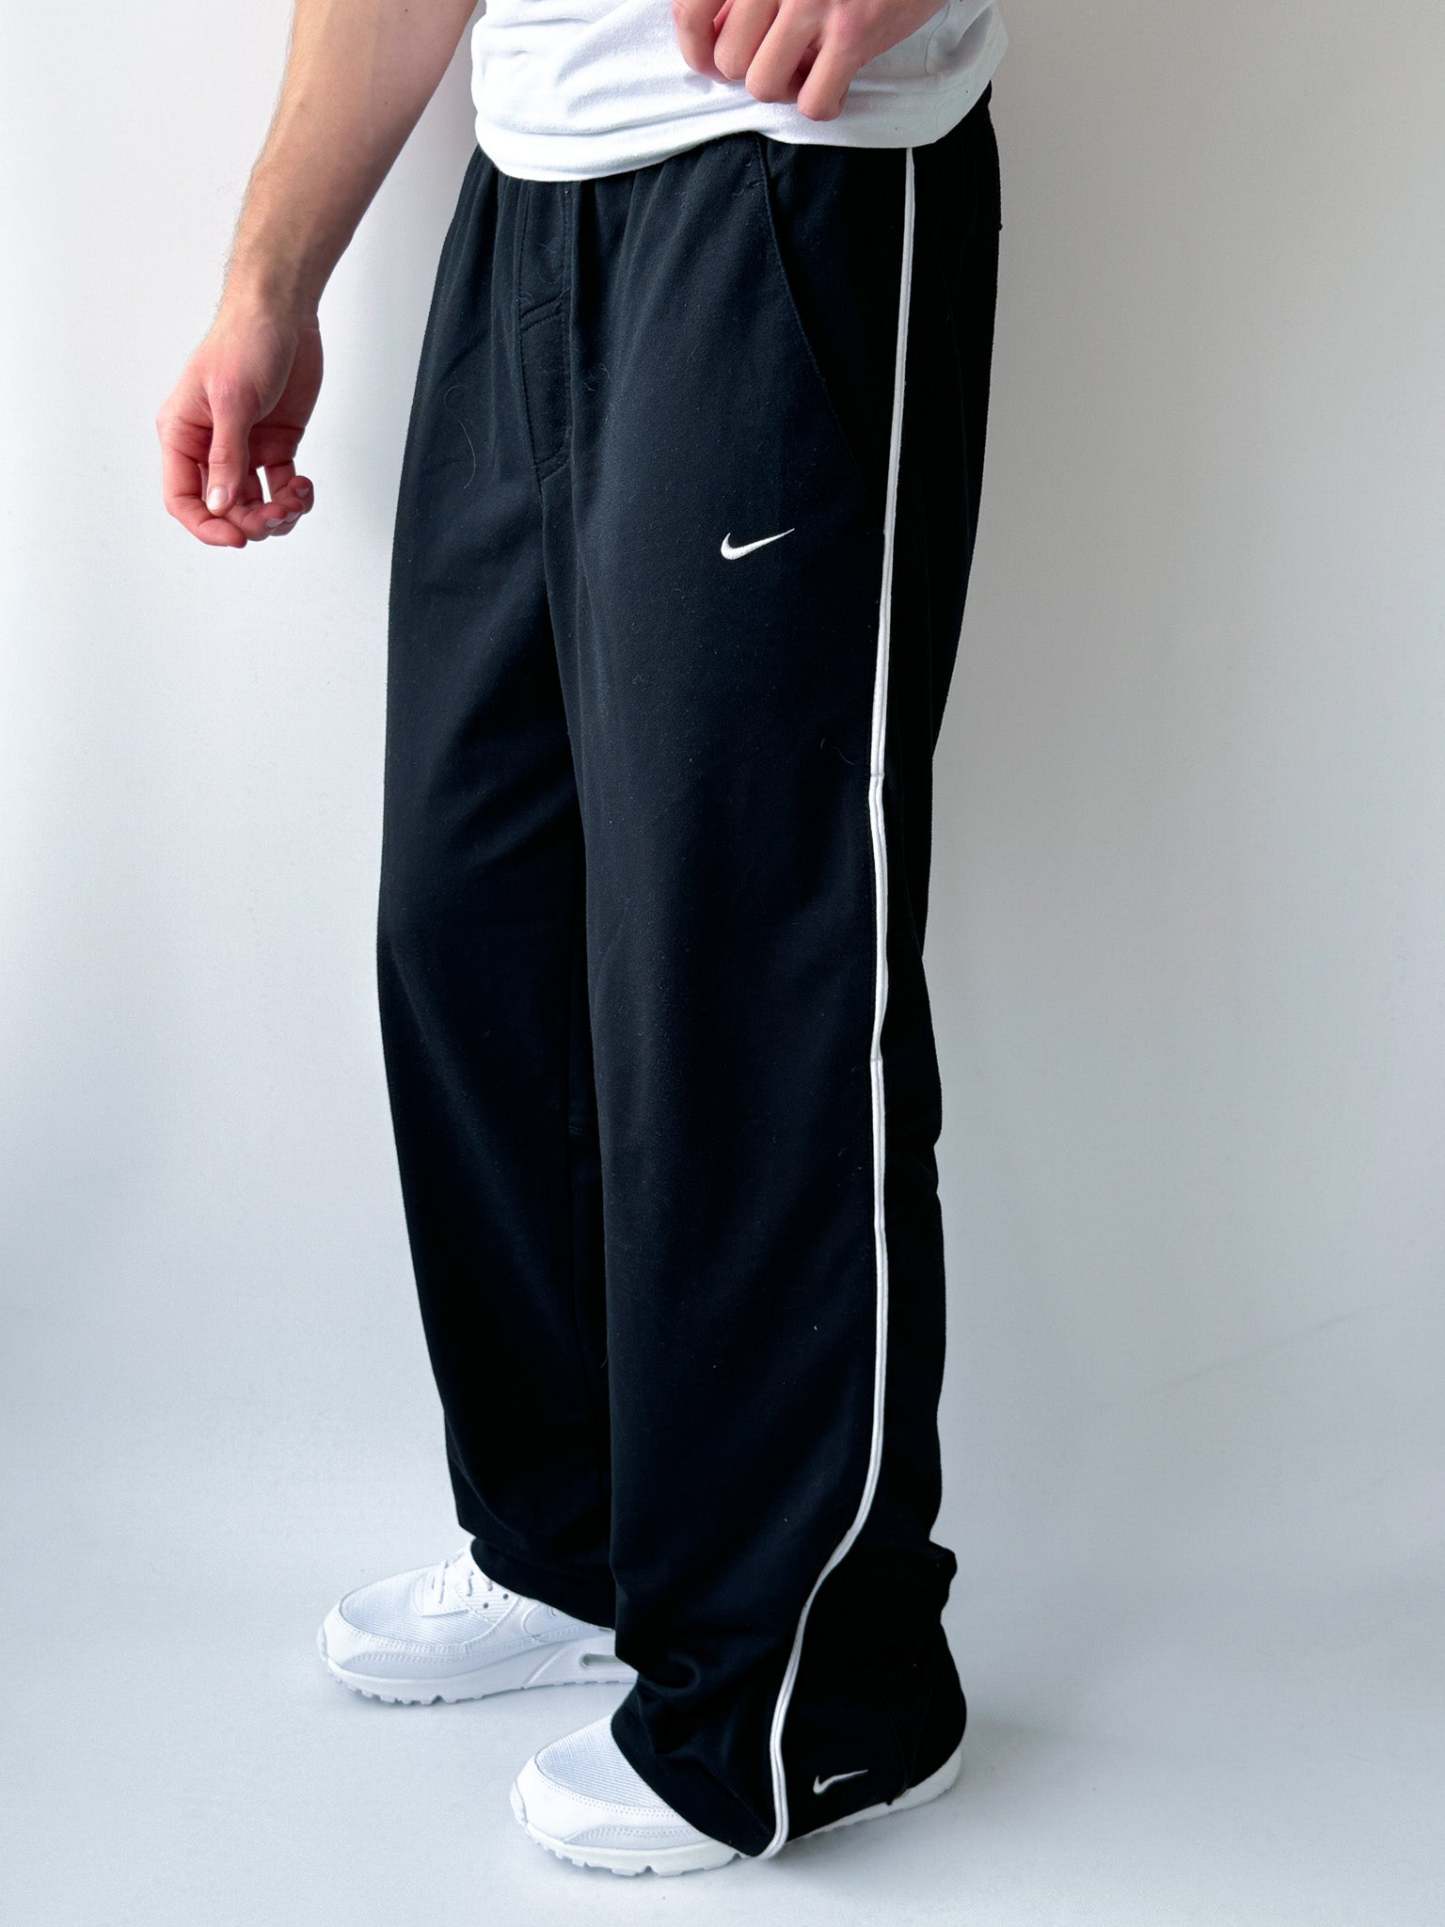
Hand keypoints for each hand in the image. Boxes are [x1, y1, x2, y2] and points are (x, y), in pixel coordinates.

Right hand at [157, 301, 321, 548]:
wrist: (282, 312)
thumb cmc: (244, 341)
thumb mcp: (232, 401)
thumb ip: (227, 457)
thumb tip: (220, 504)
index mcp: (183, 434)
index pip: (183, 498)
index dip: (207, 525)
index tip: (237, 538)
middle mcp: (210, 446)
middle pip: (224, 509)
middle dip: (251, 521)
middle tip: (277, 514)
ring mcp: (244, 447)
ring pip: (255, 504)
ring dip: (278, 513)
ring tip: (296, 497)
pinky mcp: (274, 444)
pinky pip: (280, 487)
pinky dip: (294, 496)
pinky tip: (303, 485)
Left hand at [672, 0, 946, 120]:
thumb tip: (709, 33)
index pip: (691, 9)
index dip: (694, 46)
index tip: (709, 59)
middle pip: (729, 58)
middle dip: (749, 69)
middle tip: (777, 57)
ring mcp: (816, 2)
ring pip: (764, 84)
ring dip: (783, 87)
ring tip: (805, 68)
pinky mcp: (854, 32)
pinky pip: (814, 101)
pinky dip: (822, 103)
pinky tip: (835, 83)